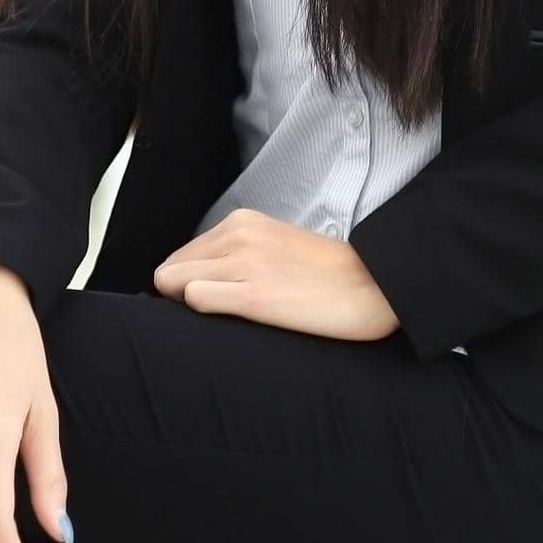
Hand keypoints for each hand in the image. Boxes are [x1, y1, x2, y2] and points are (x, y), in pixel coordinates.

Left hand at [153, 208, 400, 342]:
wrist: (373, 286)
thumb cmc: (324, 275)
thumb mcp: (274, 245)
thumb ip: (236, 252)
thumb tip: (194, 281)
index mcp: (243, 221)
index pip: (180, 256)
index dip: (187, 284)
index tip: (214, 300)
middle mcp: (239, 235)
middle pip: (169, 271)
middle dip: (180, 296)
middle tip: (217, 314)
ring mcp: (246, 263)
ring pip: (174, 284)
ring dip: (191, 306)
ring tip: (227, 319)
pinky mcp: (255, 297)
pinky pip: (196, 300)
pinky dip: (204, 314)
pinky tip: (234, 321)